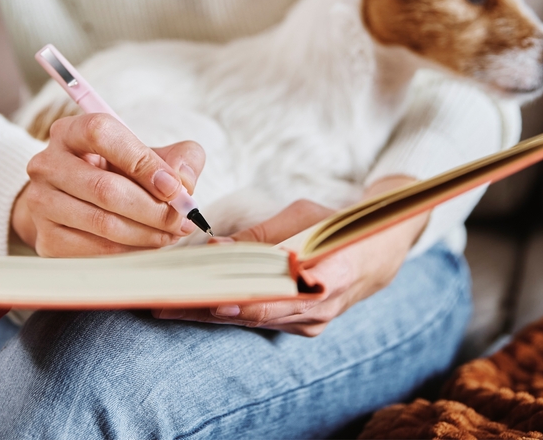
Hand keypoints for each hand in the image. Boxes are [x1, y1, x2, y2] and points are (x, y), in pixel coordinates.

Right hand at [12, 113, 204, 256]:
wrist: (80, 203)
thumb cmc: (123, 174)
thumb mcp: (153, 155)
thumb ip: (180, 158)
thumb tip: (183, 181)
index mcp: (71, 131)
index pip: (101, 134)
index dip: (142, 162)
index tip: (175, 188)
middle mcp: (47, 164)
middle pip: (104, 188)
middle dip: (153, 209)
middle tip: (183, 220)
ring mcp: (41, 202)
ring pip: (102, 223)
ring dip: (147, 234)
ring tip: (172, 234)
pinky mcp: (46, 238)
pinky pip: (95, 250)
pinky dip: (130, 251)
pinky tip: (148, 245)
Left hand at [152, 176, 426, 336]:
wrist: (379, 254)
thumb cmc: (341, 227)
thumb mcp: (305, 218)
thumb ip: (263, 237)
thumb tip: (217, 246)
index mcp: (329, 278)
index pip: (276, 298)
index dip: (239, 302)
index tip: (204, 299)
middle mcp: (318, 310)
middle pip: (254, 314)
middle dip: (206, 310)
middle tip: (164, 304)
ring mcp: (309, 322)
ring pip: (251, 321)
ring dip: (210, 313)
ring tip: (167, 305)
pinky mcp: (300, 325)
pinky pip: (259, 320)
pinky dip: (228, 311)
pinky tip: (196, 306)